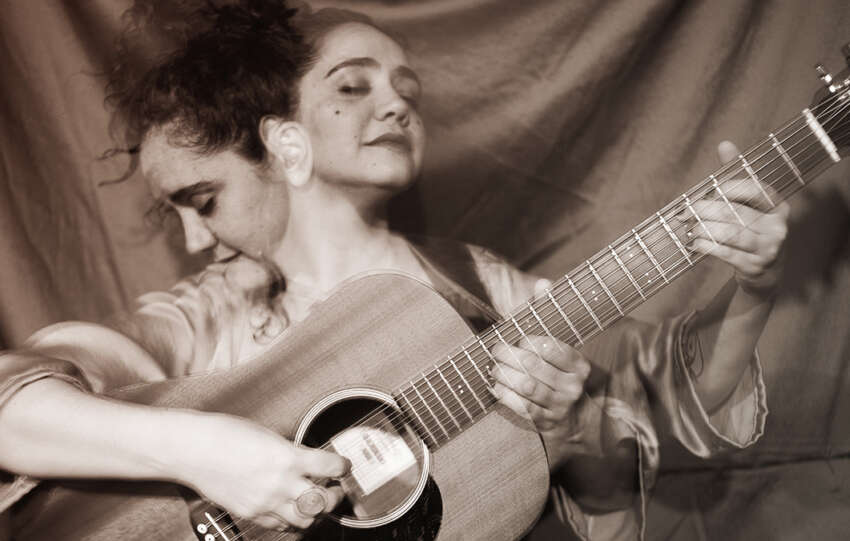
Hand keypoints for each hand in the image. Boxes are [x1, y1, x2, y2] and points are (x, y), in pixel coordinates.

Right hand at [172, 412, 347, 530]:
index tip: (344, 466)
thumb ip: (289, 451)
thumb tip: (306, 460)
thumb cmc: (224, 434)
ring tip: (318, 504)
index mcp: (287, 457)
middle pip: (323, 502)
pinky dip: (290, 521)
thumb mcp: (268, 435)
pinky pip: (279, 525)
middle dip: (336, 497)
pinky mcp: (250, 513)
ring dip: (316, 513)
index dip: (342, 467)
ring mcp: (265, 501)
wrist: (193, 449)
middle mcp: (279, 483)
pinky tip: (292, 511)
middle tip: (337, 489)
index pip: (329, 467)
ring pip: (305, 520)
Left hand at [489, 281, 590, 466]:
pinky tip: (494, 387)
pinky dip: (505, 396)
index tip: (517, 338)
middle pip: (533, 366)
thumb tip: (543, 282)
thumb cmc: (559, 371)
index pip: (551, 347)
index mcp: (578, 365)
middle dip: (509, 355)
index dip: (529, 341)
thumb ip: (550, 312)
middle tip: (495, 350)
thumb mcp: (559, 344)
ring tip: (492, 368)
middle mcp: (572, 386)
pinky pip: (522, 407)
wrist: (574, 418)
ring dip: (504, 375)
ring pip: (526, 386)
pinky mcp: (547, 422)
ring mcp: (560, 406)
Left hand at [682, 141, 788, 295]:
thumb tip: (725, 143)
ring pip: (731, 234)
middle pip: (736, 212)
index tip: (708, 190)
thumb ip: (735, 177)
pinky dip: (707, 247)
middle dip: (706, 210)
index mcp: (778, 206)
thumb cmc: (750, 229)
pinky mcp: (756, 266)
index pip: (755, 189)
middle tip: (685, 212)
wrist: (764, 272)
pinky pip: (727, 253)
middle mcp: (778, 226)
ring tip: (689, 229)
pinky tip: (694, 244)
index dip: (729, 187)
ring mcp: (769, 248)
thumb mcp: (747, 204)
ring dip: (705, 229)